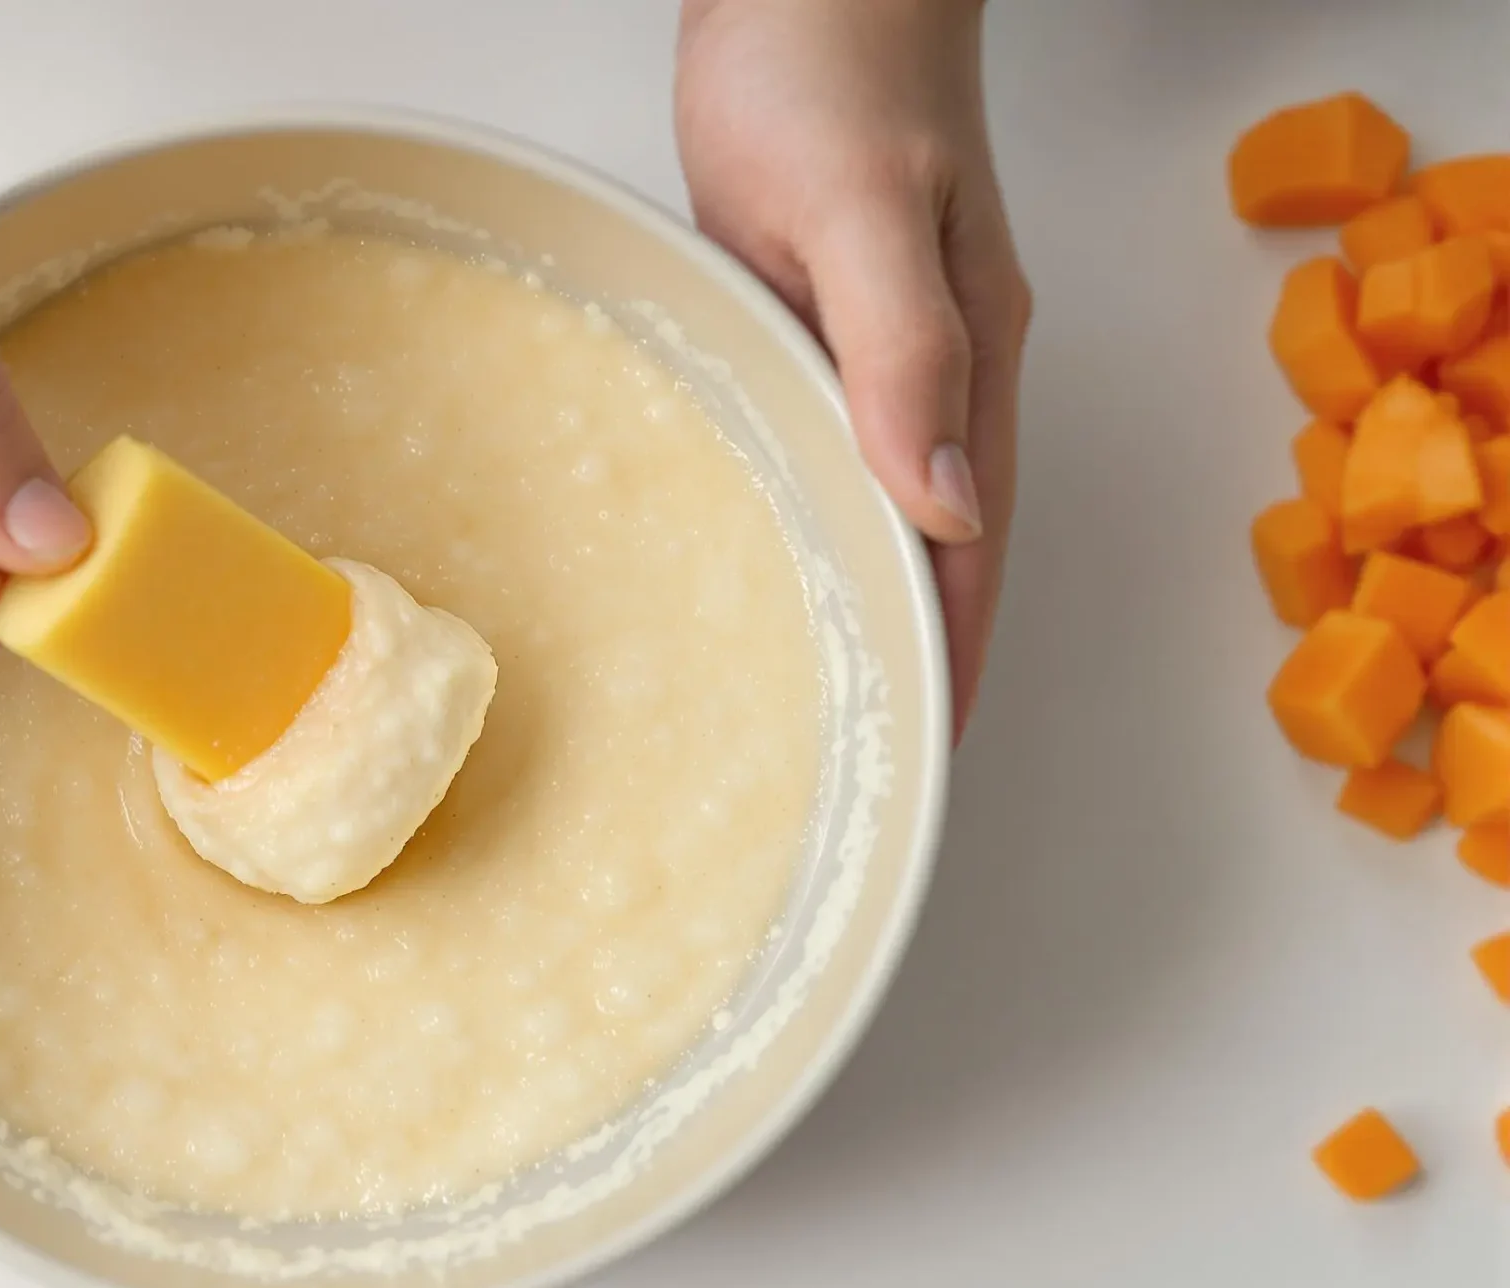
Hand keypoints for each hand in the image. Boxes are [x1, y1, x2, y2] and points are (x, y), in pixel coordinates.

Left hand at [675, 0, 1029, 737]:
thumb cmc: (828, 67)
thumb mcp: (858, 216)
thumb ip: (902, 357)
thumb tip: (943, 513)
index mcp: (970, 359)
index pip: (971, 551)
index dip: (954, 659)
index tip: (925, 755)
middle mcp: (943, 365)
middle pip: (942, 544)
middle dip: (918, 656)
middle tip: (870, 758)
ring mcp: (886, 341)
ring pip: (885, 500)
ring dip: (867, 593)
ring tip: (827, 690)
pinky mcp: (824, 311)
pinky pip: (831, 440)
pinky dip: (816, 512)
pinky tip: (776, 544)